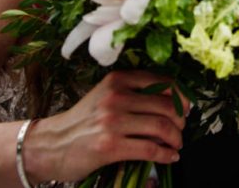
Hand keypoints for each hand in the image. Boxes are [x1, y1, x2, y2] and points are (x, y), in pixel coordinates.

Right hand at [22, 70, 188, 183]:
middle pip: (166, 106)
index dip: (181, 96)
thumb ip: (133, 94)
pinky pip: (150, 149)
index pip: (162, 82)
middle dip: (181, 121)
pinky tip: (169, 157)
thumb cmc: (82, 121)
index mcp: (118, 80)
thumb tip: (172, 104)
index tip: (187, 107)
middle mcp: (117, 96)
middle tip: (181, 130)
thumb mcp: (105, 96)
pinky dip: (166, 155)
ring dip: (176, 138)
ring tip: (176, 144)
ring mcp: (113, 121)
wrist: (51, 144)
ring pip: (162, 127)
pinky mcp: (110, 146)